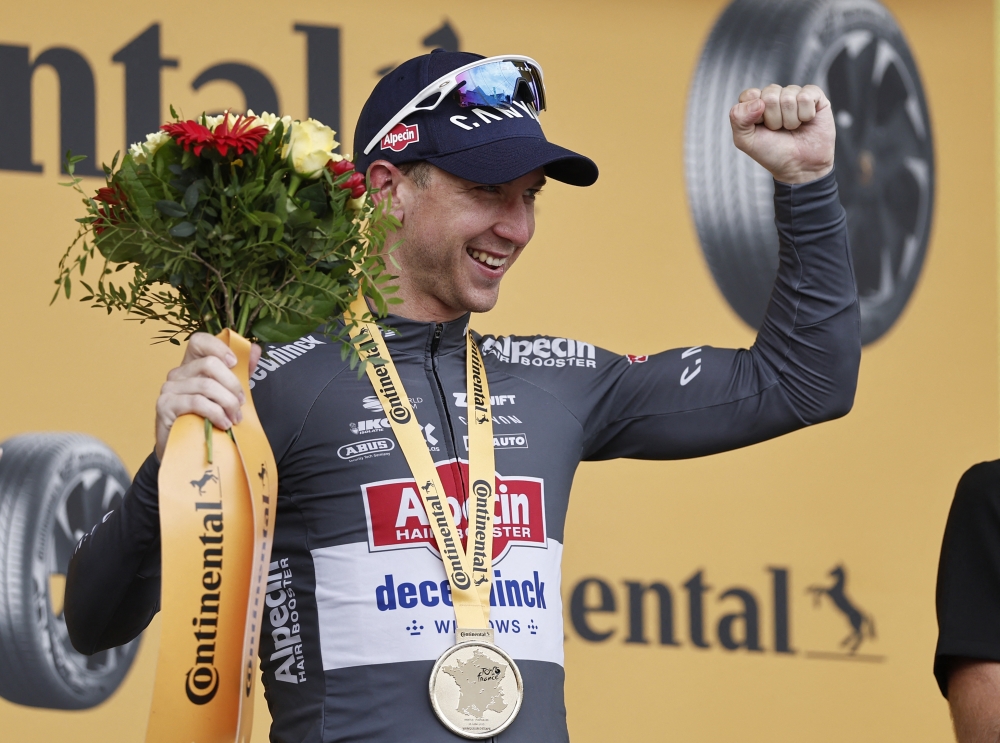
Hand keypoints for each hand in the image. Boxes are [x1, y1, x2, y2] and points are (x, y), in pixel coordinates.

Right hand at [154, 333, 262, 460]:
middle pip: (210, 364)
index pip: (199, 341)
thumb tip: (256, 350)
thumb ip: (241, 372)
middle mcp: (178, 373)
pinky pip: (197, 402)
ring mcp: (169, 388)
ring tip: (234, 419)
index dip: (219, 347)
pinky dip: (216, 413)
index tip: (235, 363)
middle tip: (241, 404)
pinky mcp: (165, 405)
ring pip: (207, 385)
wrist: (186, 449)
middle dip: (233, 385)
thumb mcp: (227, 394)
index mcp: (192, 365)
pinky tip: (223, 423)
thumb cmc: (207, 419)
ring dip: (228, 403)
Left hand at [729, 84, 834, 183]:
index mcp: (756, 104)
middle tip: (778, 130)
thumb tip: (758, 101)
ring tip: (792, 128)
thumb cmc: (772, 153)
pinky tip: (806, 121)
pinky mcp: (815, 97)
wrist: (800, 167)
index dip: (754, 113)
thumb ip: (738, 119)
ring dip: (790, 119)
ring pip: (788, 96)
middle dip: (773, 119)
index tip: (760, 127)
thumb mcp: (745, 140)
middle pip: (770, 94)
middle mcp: (775, 97)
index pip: (750, 95)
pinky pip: (807, 95)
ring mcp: (795, 95)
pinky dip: (805, 114)